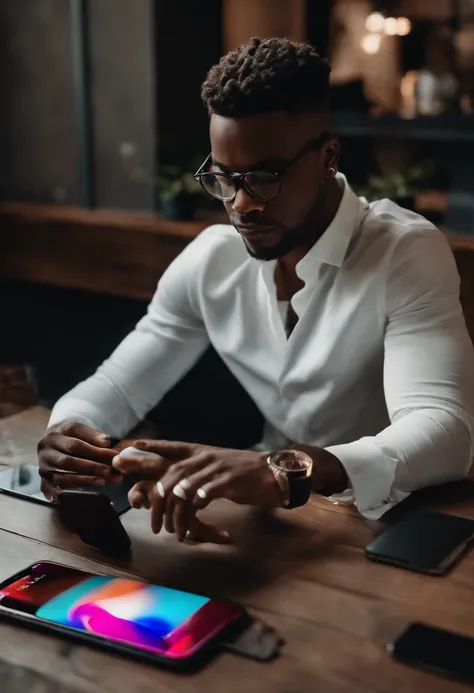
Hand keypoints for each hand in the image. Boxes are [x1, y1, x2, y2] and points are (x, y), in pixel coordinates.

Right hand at [38, 421, 119, 498]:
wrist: (55, 440)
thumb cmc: (73, 435)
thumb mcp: (83, 430)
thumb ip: (95, 436)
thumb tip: (106, 444)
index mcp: (56, 433)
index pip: (76, 445)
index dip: (96, 452)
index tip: (113, 456)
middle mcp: (46, 449)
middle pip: (68, 461)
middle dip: (91, 468)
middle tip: (109, 471)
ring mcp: (43, 465)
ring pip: (62, 477)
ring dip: (84, 480)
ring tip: (102, 481)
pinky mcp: (43, 480)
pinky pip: (56, 489)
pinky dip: (71, 489)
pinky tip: (85, 491)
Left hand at [113, 439, 279, 541]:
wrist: (274, 473)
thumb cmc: (244, 473)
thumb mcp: (218, 466)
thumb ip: (198, 473)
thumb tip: (180, 488)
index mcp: (201, 452)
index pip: (172, 447)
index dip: (152, 446)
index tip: (132, 446)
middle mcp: (205, 457)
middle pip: (170, 471)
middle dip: (151, 488)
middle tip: (138, 505)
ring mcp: (216, 468)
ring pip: (183, 488)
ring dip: (174, 512)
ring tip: (170, 529)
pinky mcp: (228, 481)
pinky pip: (203, 495)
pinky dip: (194, 508)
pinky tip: (191, 519)